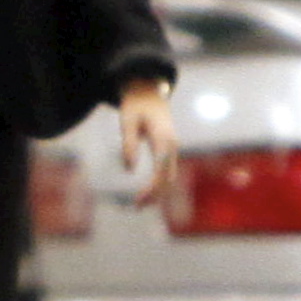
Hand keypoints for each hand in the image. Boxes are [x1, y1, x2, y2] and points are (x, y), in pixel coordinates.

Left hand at [119, 79, 180, 207]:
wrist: (149, 92)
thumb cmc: (136, 105)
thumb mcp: (127, 121)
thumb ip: (128, 144)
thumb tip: (128, 169)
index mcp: (163, 138)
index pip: (161, 169)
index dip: (153, 187)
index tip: (139, 200)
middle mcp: (172, 145)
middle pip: (168, 176)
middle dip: (155, 194)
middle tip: (136, 207)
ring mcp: (173, 148)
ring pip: (170, 175)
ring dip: (158, 191)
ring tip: (140, 204)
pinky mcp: (169, 149)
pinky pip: (168, 170)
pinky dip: (160, 184)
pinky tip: (149, 192)